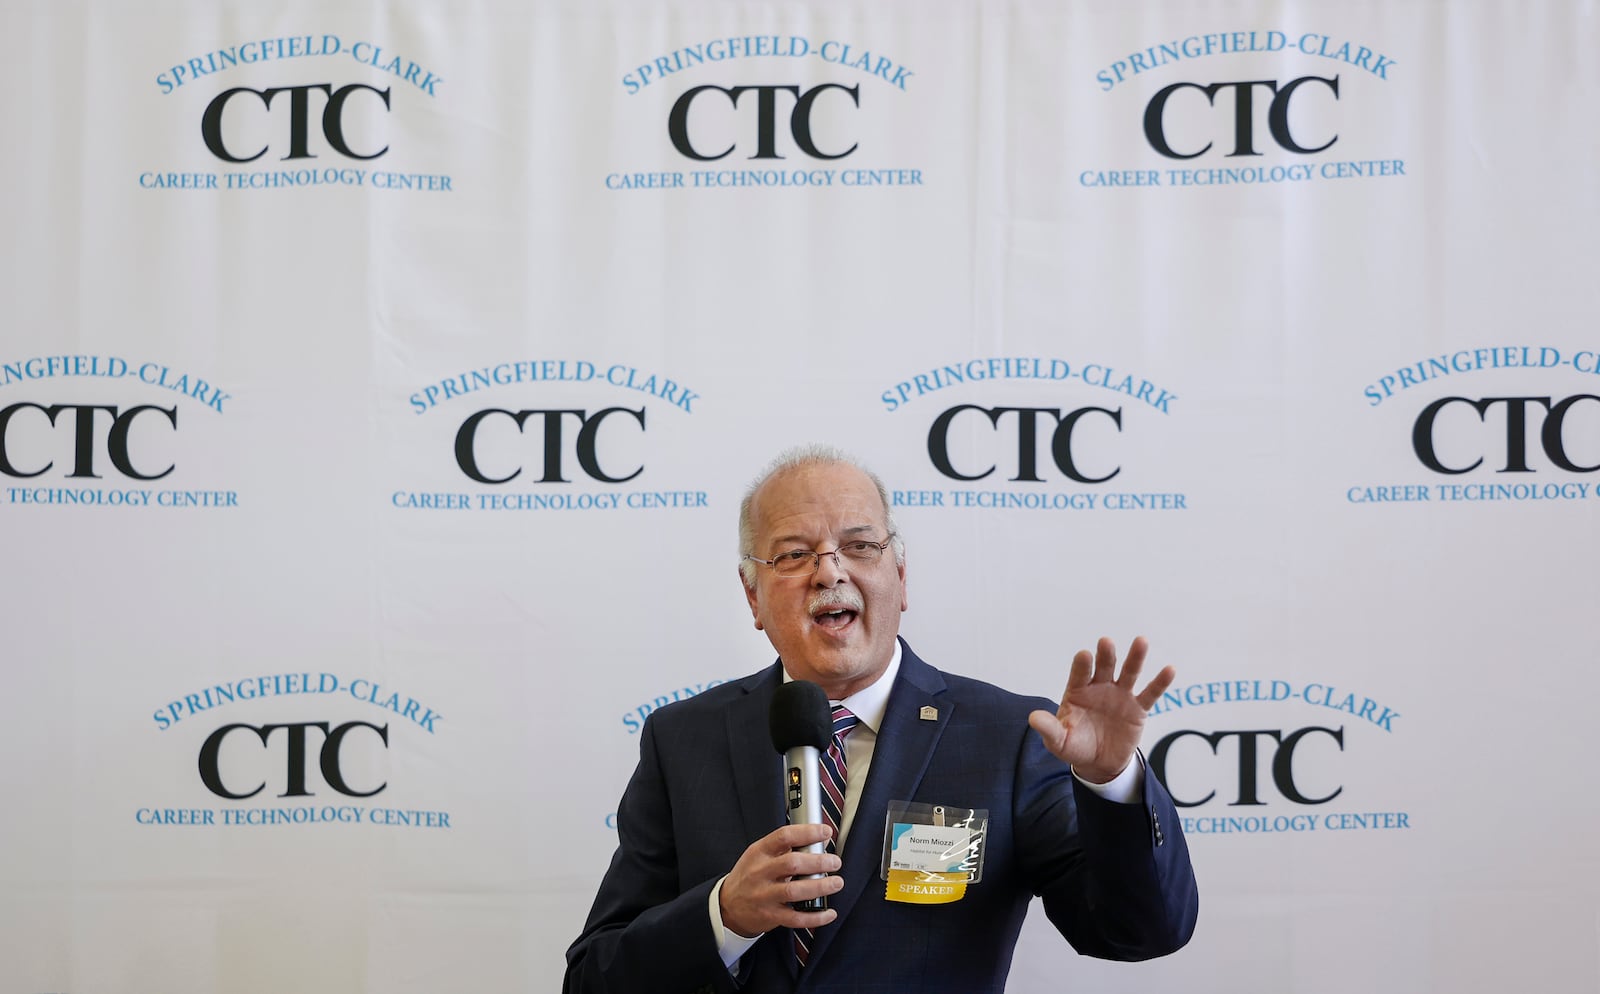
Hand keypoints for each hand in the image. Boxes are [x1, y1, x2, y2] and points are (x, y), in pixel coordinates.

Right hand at [719, 823, 843, 938]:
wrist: (727, 906)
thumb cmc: (749, 876)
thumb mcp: (758, 855)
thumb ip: (783, 848)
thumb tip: (816, 840)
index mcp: (759, 853)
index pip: (783, 836)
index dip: (807, 832)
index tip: (825, 832)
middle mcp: (760, 873)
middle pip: (792, 864)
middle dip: (818, 862)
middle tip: (835, 862)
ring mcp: (764, 896)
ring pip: (795, 891)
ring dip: (820, 887)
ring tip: (836, 883)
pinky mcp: (770, 916)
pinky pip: (796, 918)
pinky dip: (815, 917)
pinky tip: (829, 912)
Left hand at [1027, 636, 1174, 783]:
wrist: (1098, 763)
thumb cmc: (1074, 746)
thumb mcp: (1059, 741)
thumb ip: (1049, 728)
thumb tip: (1033, 718)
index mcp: (1078, 691)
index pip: (1079, 674)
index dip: (1082, 665)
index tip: (1085, 655)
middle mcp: (1099, 687)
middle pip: (1104, 667)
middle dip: (1106, 655)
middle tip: (1106, 642)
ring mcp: (1120, 695)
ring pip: (1129, 673)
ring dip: (1135, 658)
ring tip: (1141, 641)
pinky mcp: (1138, 709)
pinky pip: (1150, 694)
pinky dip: (1160, 682)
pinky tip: (1169, 670)